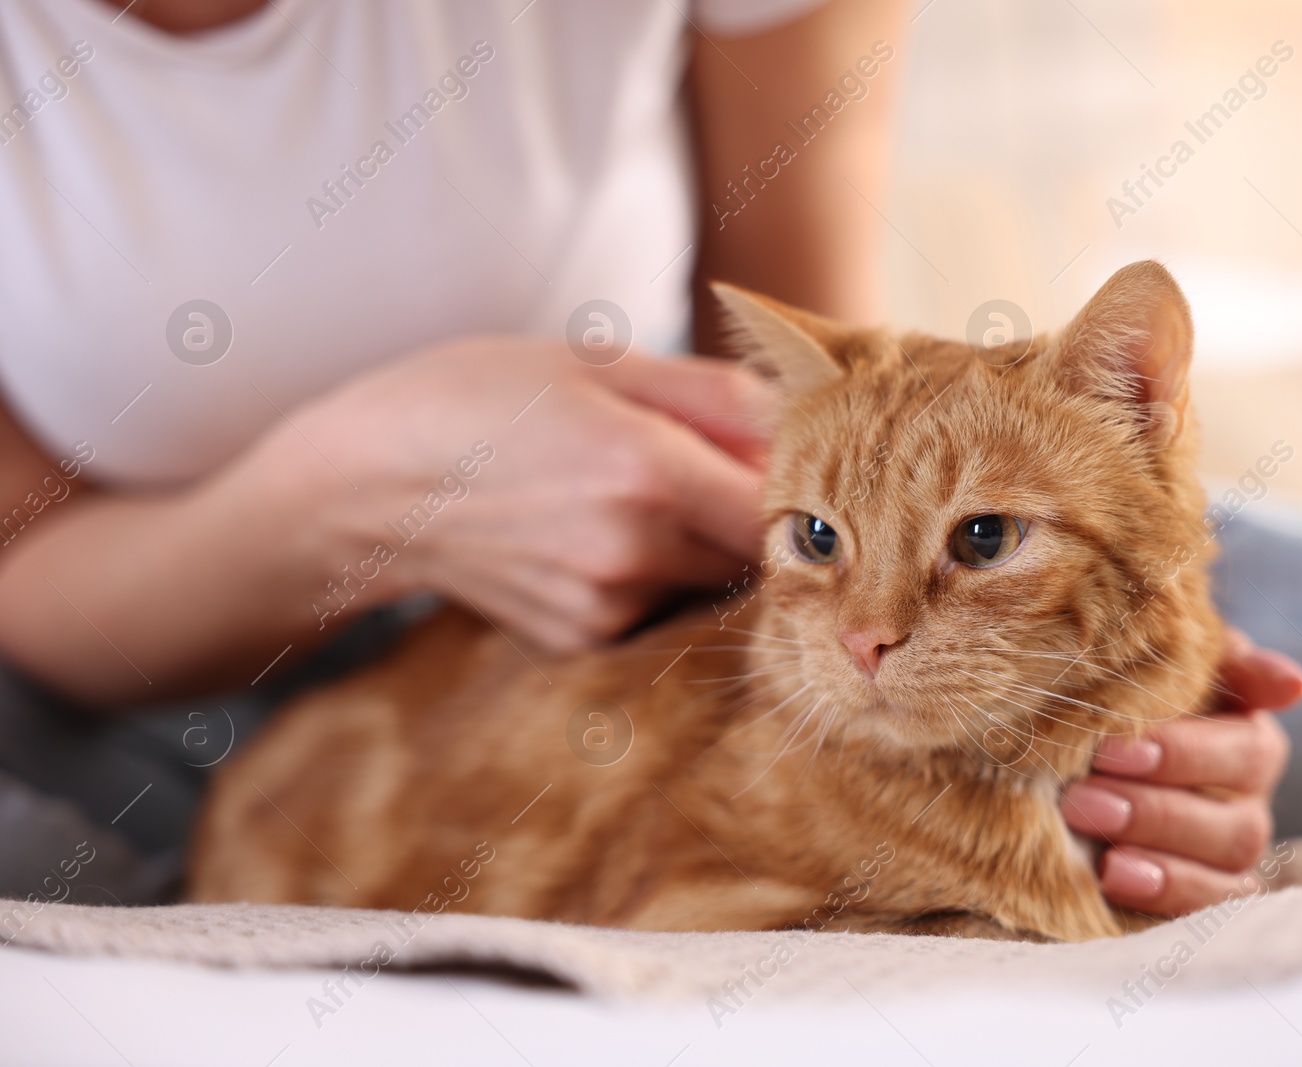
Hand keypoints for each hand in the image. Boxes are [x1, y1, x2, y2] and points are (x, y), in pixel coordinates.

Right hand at [282, 336, 774, 650]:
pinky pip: (653, 605)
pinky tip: (586, 531)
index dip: (802, 487)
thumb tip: (802, 425)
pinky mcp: (580, 639)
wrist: (364, 487)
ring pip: (705, 579)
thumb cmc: (482, 398)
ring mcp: (604, 607)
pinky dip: (647, 571)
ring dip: (698, 541)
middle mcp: (632, 552)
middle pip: (753, 550)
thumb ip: (716, 394)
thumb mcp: (599, 362)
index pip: (784, 507)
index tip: (797, 464)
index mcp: (646, 470)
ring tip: (627, 489)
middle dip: (749, 509)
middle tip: (705, 461)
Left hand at [1060, 630, 1301, 915]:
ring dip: (1159, 859)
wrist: (1082, 741)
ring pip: (1225, 867)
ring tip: (1098, 848)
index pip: (1247, 752)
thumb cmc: (1129, 691)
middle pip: (1235, 822)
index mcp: (1249, 739)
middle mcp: (1249, 801)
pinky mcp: (1202, 893)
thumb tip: (1297, 686)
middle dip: (1154, 812)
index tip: (1111, 751)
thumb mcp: (1168, 663)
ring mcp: (1228, 855)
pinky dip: (1165, 896)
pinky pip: (1210, 909)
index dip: (1184, 755)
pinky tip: (1114, 878)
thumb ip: (1227, 662)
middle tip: (1081, 799)